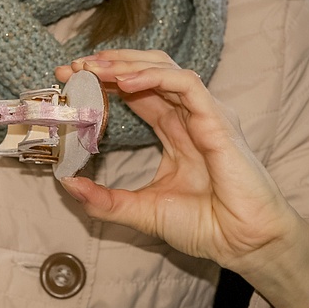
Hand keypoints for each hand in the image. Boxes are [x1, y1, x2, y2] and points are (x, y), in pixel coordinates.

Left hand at [55, 51, 308, 307]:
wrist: (243, 243)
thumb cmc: (206, 227)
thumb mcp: (142, 211)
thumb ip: (104, 200)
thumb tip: (65, 184)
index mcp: (175, 131)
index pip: (137, 92)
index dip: (104, 82)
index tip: (69, 81)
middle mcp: (189, 116)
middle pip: (147, 72)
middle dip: (109, 65)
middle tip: (72, 68)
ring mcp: (205, 113)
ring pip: (165, 68)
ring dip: (127, 64)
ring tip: (93, 68)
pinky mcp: (217, 119)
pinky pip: (186, 84)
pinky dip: (154, 77)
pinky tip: (125, 82)